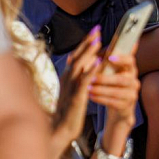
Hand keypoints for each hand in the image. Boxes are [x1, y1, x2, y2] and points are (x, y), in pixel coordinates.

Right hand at [52, 27, 101, 144]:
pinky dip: (90, 70)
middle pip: (77, 56)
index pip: (76, 55)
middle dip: (87, 42)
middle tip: (98, 30)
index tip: (95, 31)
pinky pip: (83, 81)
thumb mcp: (73, 89)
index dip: (85, 43)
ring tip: (98, 41)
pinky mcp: (76, 97)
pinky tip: (98, 62)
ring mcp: (70, 87)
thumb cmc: (69, 109)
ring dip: (88, 52)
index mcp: (67, 76)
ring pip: (79, 65)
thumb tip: (86, 62)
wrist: (60, 129)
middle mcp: (67, 79)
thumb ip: (78, 76)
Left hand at [93, 52, 139, 130]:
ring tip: (88, 88)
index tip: (109, 57)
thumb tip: (94, 44)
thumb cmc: (112, 86)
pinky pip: (113, 102)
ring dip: (101, 90)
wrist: (119, 108)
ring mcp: (131, 94)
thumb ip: (106, 60)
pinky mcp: (126, 105)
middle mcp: (134, 81)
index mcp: (130, 70)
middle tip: (92, 78)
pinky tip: (91, 97)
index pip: (130, 61)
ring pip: (117, 91)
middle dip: (106, 78)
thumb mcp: (112, 72)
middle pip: (122, 79)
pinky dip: (101, 99)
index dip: (122, 59)